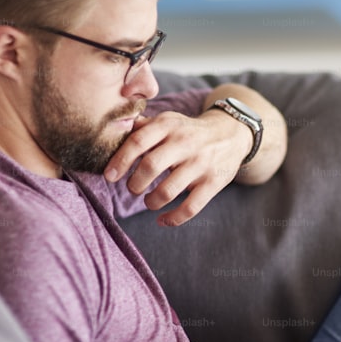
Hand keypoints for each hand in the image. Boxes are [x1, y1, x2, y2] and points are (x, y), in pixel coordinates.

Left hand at [104, 109, 250, 225]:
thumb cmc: (188, 131)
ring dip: (151, 202)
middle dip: (134, 184)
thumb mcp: (168, 120)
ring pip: (168, 191)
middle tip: (133, 189)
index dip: (120, 161)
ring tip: (149, 202)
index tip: (109, 177)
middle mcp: (185, 143)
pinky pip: (190, 208)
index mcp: (168, 125)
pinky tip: (162, 220)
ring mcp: (200, 164)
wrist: (231, 134)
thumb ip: (142, 127)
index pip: (138, 142)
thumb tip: (112, 134)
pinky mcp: (213, 183)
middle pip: (150, 166)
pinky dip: (172, 219)